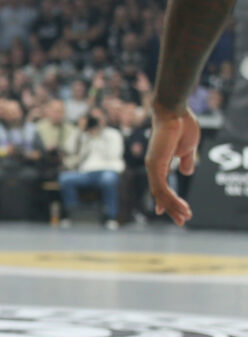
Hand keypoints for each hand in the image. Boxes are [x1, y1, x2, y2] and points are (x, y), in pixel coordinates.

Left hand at [145, 103, 197, 225]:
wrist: (175, 113)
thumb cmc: (181, 126)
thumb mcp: (187, 148)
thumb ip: (185, 161)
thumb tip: (186, 172)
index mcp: (159, 163)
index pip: (160, 186)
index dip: (163, 200)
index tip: (165, 212)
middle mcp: (153, 167)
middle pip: (160, 194)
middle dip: (171, 208)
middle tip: (181, 221)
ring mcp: (152, 167)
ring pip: (161, 194)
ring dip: (173, 207)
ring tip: (184, 217)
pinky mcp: (155, 165)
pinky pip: (162, 188)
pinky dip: (170, 199)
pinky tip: (180, 207)